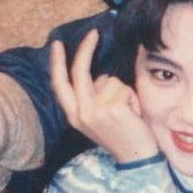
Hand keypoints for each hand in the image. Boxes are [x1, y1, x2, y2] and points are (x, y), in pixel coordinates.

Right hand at [50, 29, 157, 162]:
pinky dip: (133, 98)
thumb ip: (93, 99)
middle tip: (95, 33)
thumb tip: (98, 76)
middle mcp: (81, 113)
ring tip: (128, 112)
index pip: (60, 85)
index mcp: (74, 116)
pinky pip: (125, 88)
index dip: (57, 64)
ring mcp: (96, 111)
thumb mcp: (98, 119)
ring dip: (124, 92)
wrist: (136, 159)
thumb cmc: (121, 135)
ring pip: (110, 80)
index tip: (56, 45)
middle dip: (86, 48)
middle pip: (80, 72)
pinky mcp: (112, 109)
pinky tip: (134, 114)